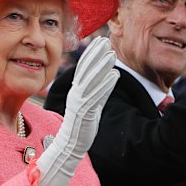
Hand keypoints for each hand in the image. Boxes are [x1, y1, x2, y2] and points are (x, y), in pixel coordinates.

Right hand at [36, 36, 118, 185]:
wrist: (70, 145)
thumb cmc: (81, 124)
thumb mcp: (90, 103)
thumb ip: (97, 89)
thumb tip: (109, 76)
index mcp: (76, 90)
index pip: (83, 67)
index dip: (91, 53)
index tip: (100, 40)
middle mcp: (76, 93)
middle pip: (86, 70)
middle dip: (96, 54)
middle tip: (106, 41)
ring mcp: (80, 102)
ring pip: (91, 80)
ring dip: (102, 66)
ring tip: (112, 54)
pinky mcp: (86, 113)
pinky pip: (97, 96)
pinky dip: (106, 85)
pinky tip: (115, 75)